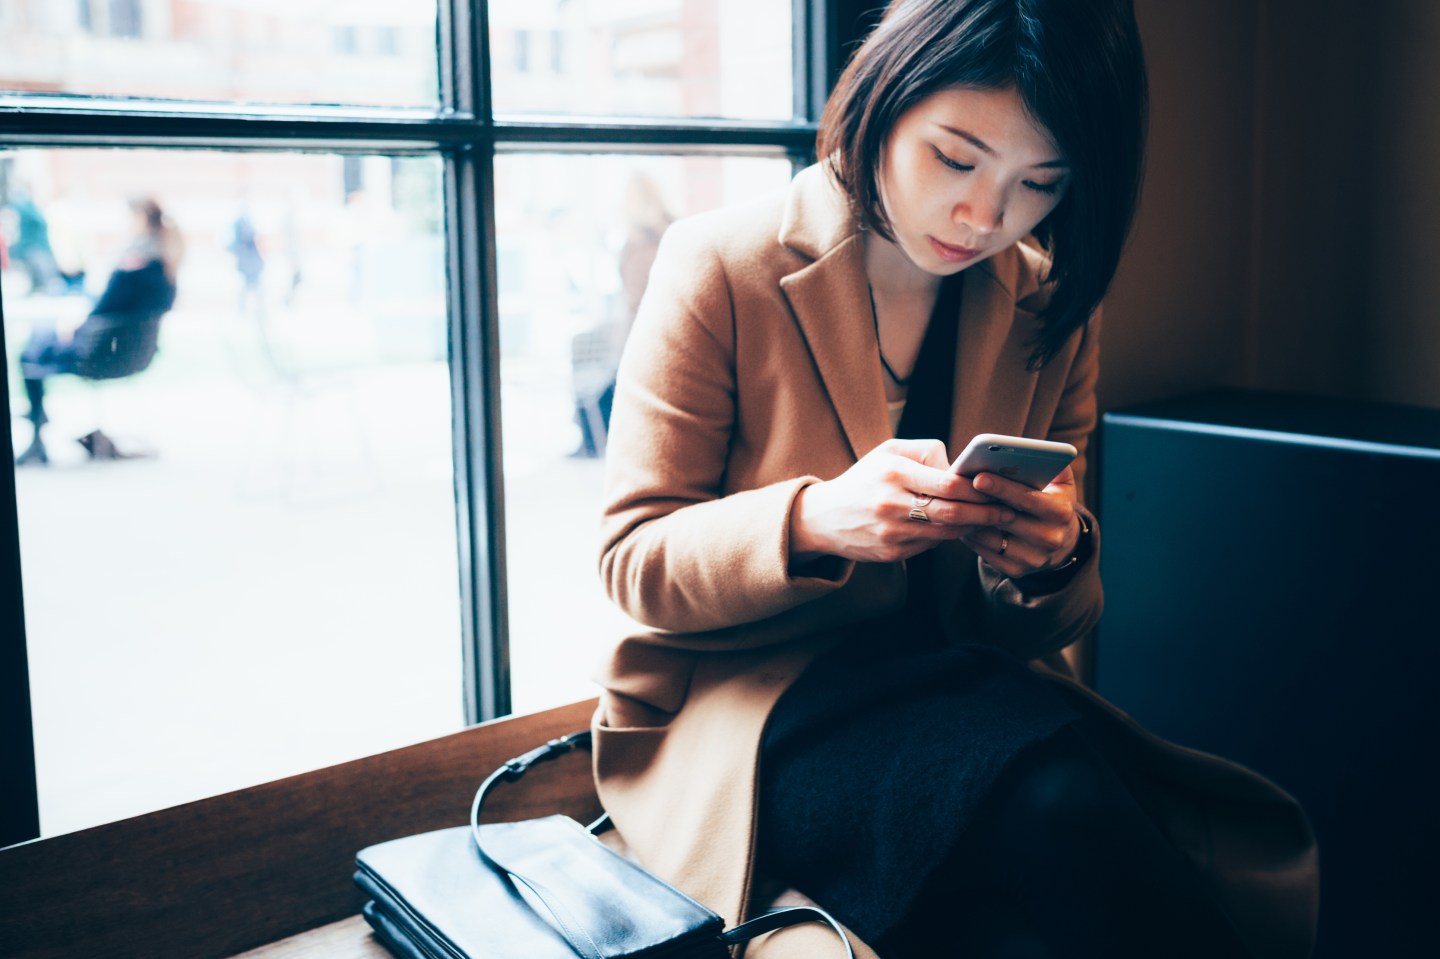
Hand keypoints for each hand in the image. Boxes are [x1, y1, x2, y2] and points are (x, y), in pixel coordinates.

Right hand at [790, 439, 1017, 564]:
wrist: (823, 518)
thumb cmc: (863, 479)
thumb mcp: (888, 451)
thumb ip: (927, 452)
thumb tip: (961, 466)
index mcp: (892, 473)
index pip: (947, 483)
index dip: (977, 488)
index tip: (996, 487)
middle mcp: (891, 504)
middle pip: (952, 511)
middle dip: (985, 512)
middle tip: (1006, 511)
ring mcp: (891, 532)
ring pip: (946, 532)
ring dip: (972, 527)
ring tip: (990, 520)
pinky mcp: (892, 554)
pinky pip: (931, 545)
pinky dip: (949, 536)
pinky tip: (960, 529)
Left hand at [959, 466, 1082, 577]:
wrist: (1060, 543)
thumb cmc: (1052, 502)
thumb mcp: (1061, 484)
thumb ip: (1053, 465)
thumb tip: (1036, 449)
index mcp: (1061, 513)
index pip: (1028, 498)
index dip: (1002, 488)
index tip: (979, 477)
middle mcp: (1050, 538)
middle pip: (1007, 519)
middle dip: (981, 504)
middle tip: (956, 490)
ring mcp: (1033, 558)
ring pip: (992, 539)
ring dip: (971, 521)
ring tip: (953, 504)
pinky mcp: (1017, 571)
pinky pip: (986, 554)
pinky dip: (972, 538)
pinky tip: (961, 523)